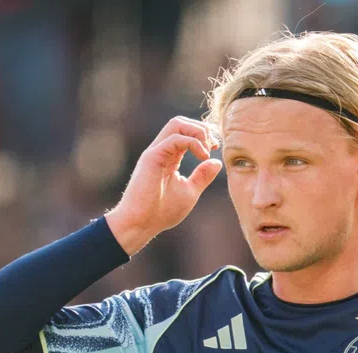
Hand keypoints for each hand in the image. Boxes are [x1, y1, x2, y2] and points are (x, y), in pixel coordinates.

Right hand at [106, 117, 222, 254]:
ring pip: (177, 124)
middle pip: (181, 122)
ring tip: (206, 150)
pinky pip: (175, 138)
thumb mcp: (189, 192)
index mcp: (169, 157)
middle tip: (212, 146)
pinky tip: (202, 157)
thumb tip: (217, 162)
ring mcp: (156, 152)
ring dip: (197, 132)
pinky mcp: (152, 157)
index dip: (203, 134)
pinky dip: (193, 143)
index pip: (186, 132)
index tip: (214, 148)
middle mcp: (161, 151)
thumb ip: (202, 176)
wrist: (140, 224)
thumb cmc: (161, 212)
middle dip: (202, 129)